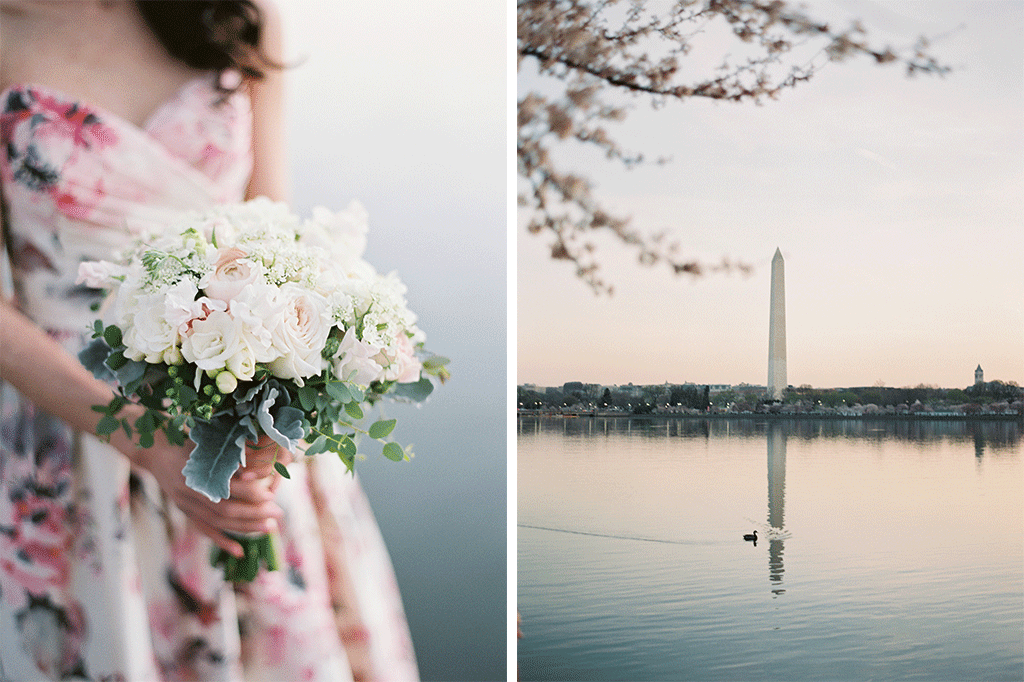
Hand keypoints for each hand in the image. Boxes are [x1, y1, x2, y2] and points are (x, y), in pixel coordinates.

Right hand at [130, 431, 285, 558]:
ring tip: (269, 528)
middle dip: (254, 514)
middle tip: (278, 514)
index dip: (251, 493)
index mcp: (196, 473)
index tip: (271, 495)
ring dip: (244, 527)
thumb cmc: (188, 441)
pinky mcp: (184, 511)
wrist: (155, 450)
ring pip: (217, 523)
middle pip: (225, 510)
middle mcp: (189, 492)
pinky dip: (222, 541)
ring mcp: (185, 504)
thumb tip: (260, 468)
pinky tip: (239, 551)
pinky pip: (204, 530)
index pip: (228, 489)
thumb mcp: (208, 444)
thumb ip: (229, 456)